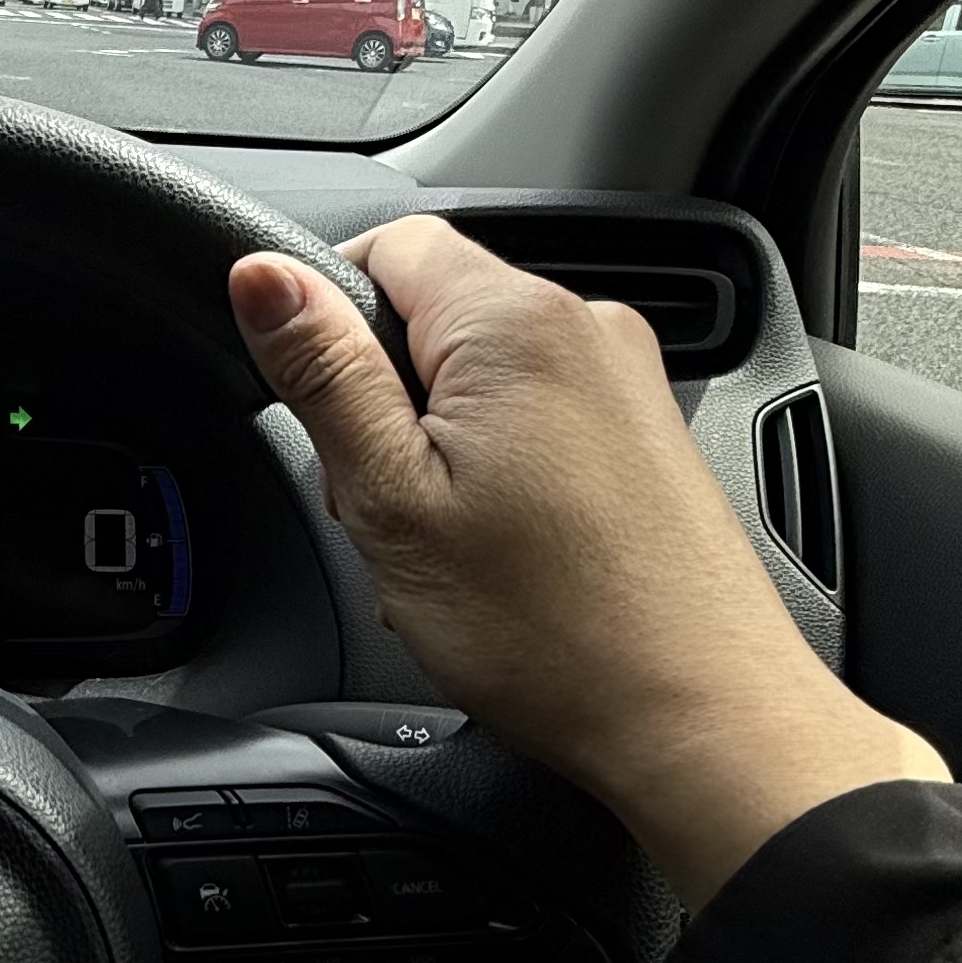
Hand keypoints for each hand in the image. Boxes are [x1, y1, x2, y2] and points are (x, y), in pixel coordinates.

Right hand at [230, 219, 947, 911]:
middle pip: (433, 314)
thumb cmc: (558, 633)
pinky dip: (497, 471)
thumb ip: (324, 374)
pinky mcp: (645, 435)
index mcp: (516, 323)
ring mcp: (625, 381)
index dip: (327, 317)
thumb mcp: (394, 501)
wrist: (701, 719)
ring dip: (438, 446)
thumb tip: (260, 275)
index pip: (386, 243)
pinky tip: (503, 556)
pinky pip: (536, 417)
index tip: (320, 410)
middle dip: (384, 401)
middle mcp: (585, 328)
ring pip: (481, 374)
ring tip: (452, 546)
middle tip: (387, 507)